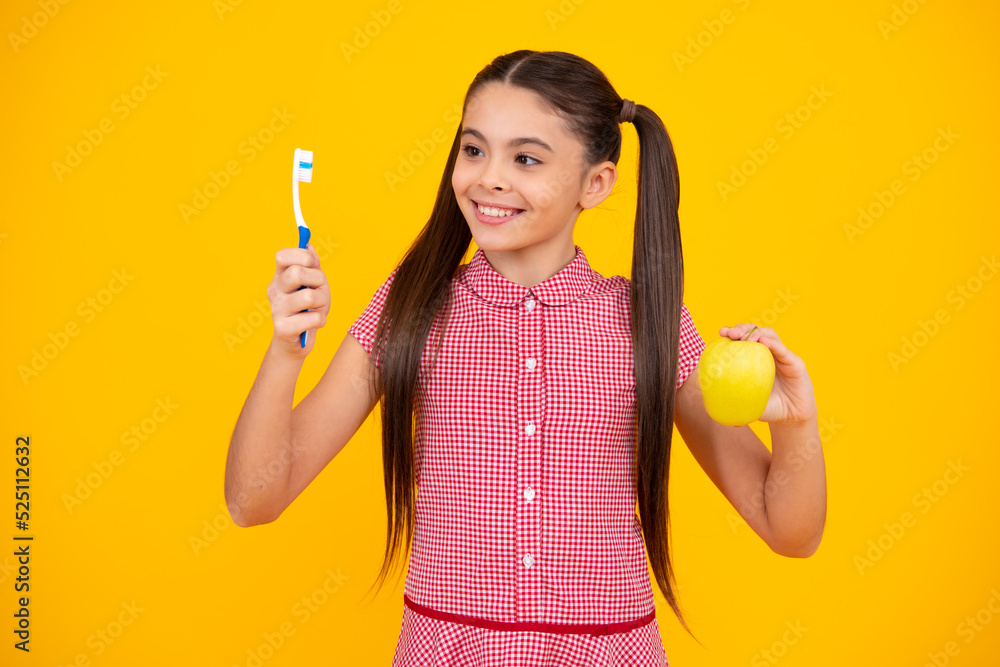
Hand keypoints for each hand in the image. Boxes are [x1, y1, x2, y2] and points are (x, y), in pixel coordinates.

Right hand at [267, 242, 330, 359]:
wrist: (296, 342)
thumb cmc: (307, 309)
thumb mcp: (313, 283)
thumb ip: (312, 264)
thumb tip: (308, 244)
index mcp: (279, 275)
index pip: (282, 255)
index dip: (303, 256)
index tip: (313, 265)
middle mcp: (274, 290)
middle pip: (297, 273)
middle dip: (318, 279)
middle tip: (319, 289)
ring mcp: (276, 309)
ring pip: (309, 296)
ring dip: (323, 302)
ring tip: (318, 308)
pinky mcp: (283, 328)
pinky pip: (313, 318)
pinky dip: (321, 320)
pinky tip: (314, 322)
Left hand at [718, 323, 816, 423]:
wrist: (790, 418)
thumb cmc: (766, 408)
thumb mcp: (745, 402)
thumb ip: (729, 396)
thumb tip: (704, 392)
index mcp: (754, 358)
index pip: (742, 338)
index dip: (731, 332)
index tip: (721, 333)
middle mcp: (768, 353)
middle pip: (754, 331)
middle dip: (741, 328)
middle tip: (731, 333)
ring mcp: (782, 356)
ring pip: (769, 335)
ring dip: (756, 332)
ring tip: (745, 338)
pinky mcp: (795, 363)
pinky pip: (783, 351)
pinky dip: (773, 344)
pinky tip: (763, 343)